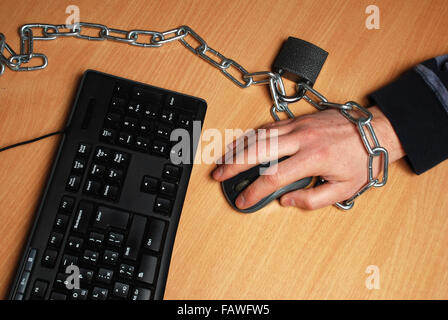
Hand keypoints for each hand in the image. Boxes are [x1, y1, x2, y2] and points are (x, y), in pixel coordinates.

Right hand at [212, 106, 404, 209]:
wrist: (377, 130)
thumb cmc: (362, 158)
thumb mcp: (344, 189)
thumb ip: (312, 200)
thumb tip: (286, 200)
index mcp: (313, 157)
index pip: (273, 176)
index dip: (254, 191)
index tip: (243, 200)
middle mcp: (302, 138)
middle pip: (257, 150)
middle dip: (233, 164)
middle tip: (218, 174)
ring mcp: (298, 125)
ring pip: (259, 135)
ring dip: (238, 148)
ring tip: (223, 160)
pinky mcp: (298, 119)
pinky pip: (268, 126)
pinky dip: (251, 135)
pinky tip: (242, 143)